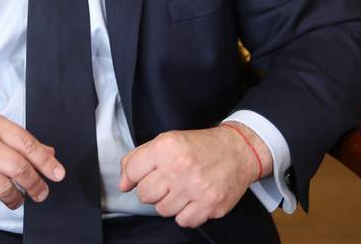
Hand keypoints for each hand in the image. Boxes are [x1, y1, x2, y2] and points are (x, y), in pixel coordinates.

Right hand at [0, 109, 65, 210]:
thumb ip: (15, 139)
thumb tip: (47, 153)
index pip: (27, 143)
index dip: (46, 162)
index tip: (57, 174)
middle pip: (19, 168)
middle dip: (35, 185)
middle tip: (41, 193)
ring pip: (4, 188)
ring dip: (14, 197)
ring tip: (15, 198)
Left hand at [118, 123, 271, 227]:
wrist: (237, 151)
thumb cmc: (201, 147)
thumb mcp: (168, 140)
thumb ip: (139, 158)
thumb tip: (123, 183)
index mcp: (166, 147)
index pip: (131, 171)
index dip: (133, 177)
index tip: (140, 177)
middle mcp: (179, 167)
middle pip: (144, 194)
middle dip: (152, 191)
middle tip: (166, 182)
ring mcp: (195, 188)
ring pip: (162, 210)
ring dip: (170, 203)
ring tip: (182, 189)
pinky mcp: (209, 204)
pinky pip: (183, 221)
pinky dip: (186, 213)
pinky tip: (193, 199)